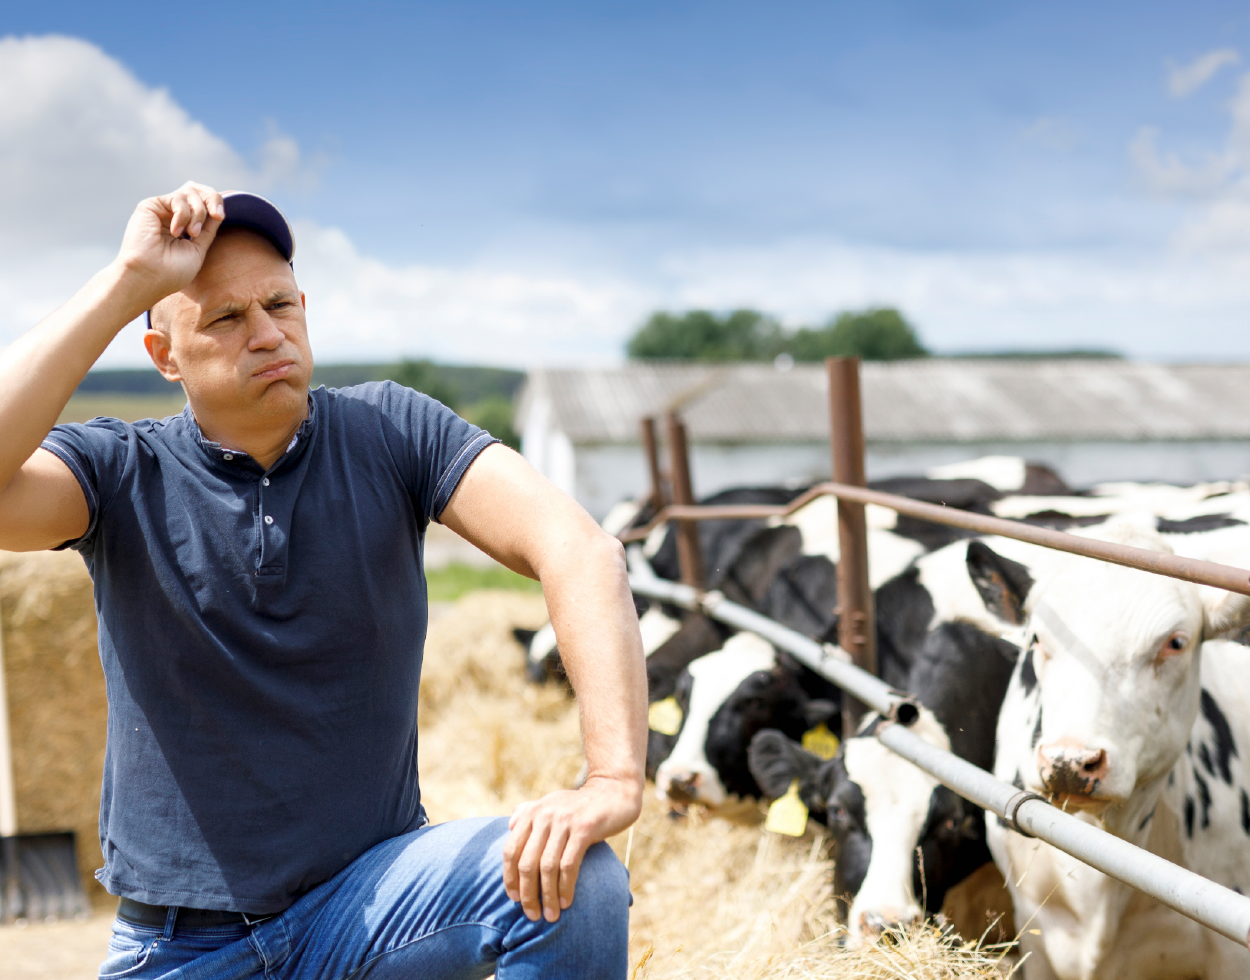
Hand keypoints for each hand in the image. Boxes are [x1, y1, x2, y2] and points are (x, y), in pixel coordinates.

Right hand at [114, 182, 225, 311]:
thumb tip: (219, 210)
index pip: (203, 202)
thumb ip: (208, 229)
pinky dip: (183, 214)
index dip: (215, 202)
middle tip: (217, 215)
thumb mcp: (198, 248)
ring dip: (198, 213)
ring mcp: (162, 209)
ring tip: (192, 234)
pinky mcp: (150, 206)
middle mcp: (172, 214)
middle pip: (197, 190)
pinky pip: (177, 198)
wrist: (149, 278)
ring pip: (190, 192)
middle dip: (212, 198)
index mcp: (184, 225)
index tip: (220, 217)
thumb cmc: (172, 272)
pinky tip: (176, 231)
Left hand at [502, 774, 641, 922]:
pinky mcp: (584, 828)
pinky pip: (568, 864)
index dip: (509, 878)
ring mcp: (563, 821)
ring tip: (550, 915)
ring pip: (547, 867)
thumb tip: (510, 825)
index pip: (510, 850)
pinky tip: (566, 902)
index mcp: (533, 812)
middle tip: (532, 915)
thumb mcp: (553, 803)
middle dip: (527, 894)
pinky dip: (565, 887)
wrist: (614, 790)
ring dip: (547, 896)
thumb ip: (530, 812)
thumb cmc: (582, 804)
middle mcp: (544, 815)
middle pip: (526, 862)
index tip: (514, 899)